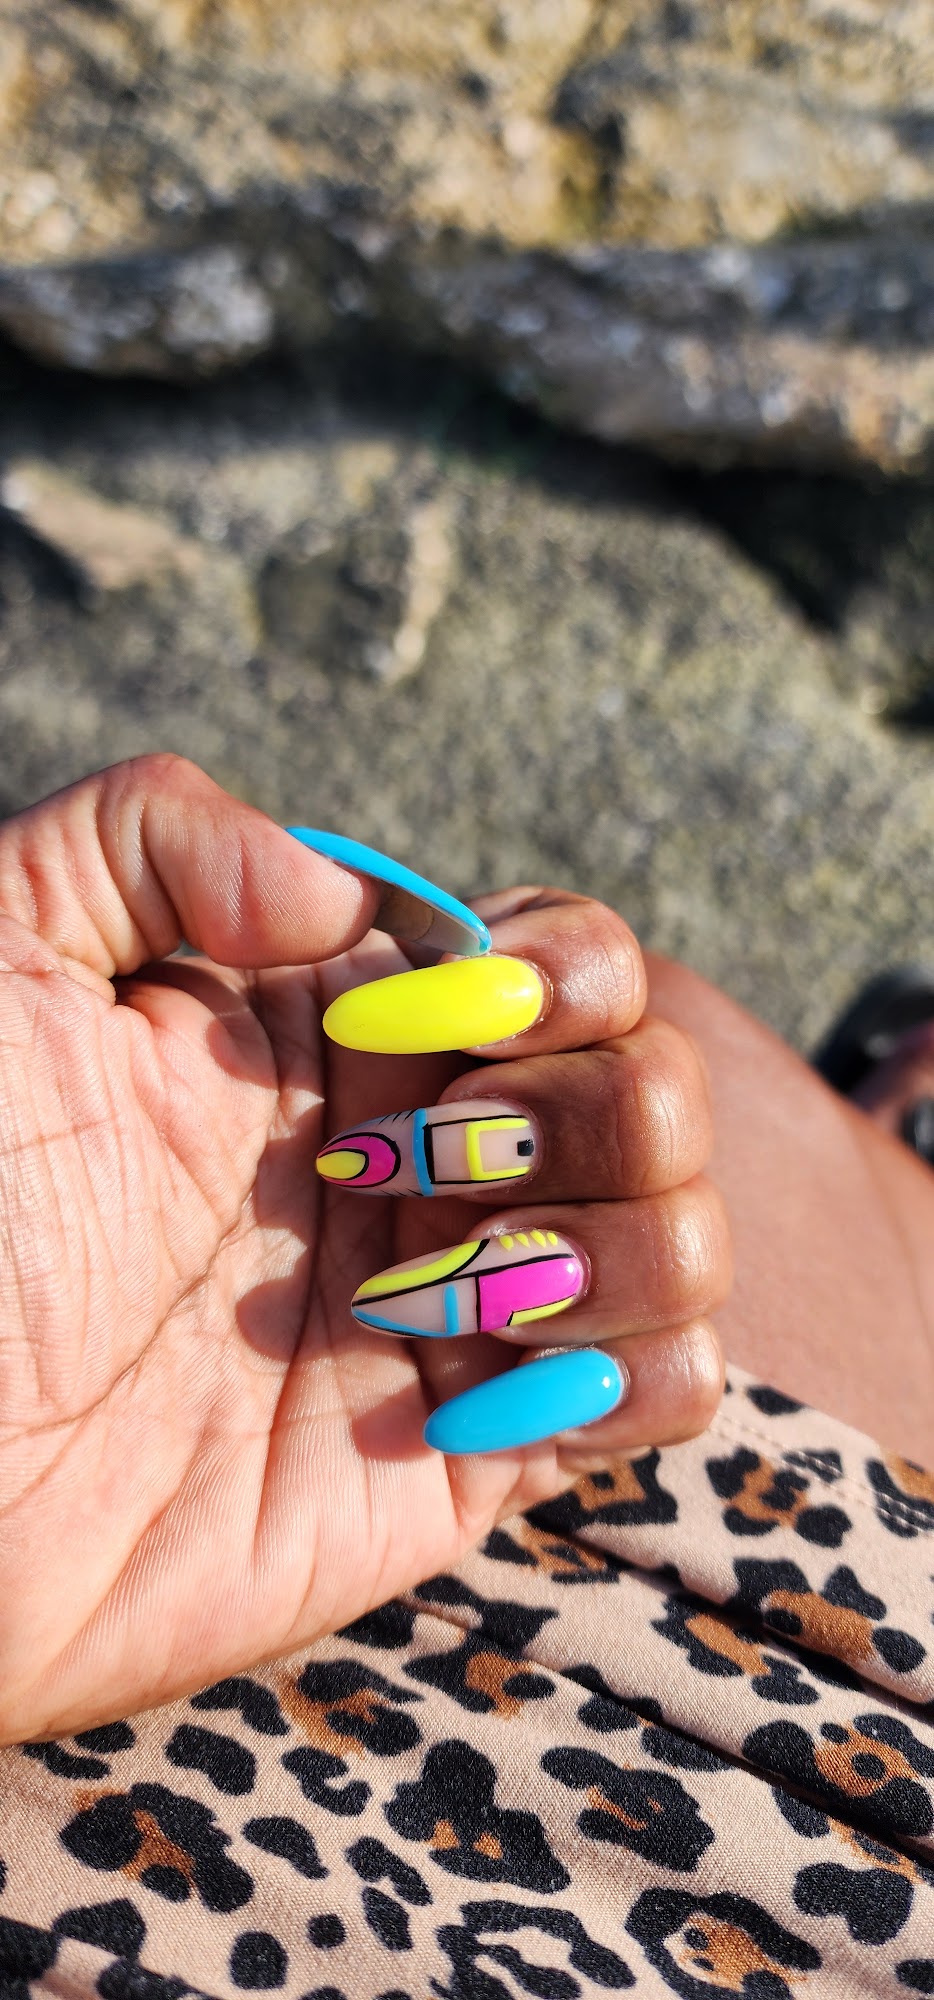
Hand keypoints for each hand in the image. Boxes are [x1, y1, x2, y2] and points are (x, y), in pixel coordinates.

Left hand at [0, 756, 727, 1738]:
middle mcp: (426, 1157)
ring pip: (691, 1237)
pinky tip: (479, 1371)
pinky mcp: (476, 1449)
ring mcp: (460, 1305)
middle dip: (582, 1111)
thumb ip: (159, 832)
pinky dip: (634, 1367)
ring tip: (427, 1287)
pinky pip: (675, 1392)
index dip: (565, 969)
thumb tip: (349, 898)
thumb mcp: (1, 949)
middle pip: (661, 1089)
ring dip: (607, 1245)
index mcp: (341, 1032)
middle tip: (405, 1162)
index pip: (572, 959)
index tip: (456, 1010)